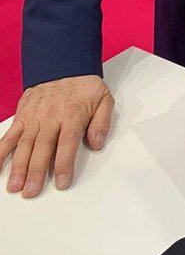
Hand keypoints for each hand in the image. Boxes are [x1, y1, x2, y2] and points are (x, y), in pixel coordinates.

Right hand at [0, 75, 113, 196]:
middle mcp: (51, 117)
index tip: (62, 182)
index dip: (64, 163)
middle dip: (36, 171)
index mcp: (73, 114)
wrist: (63, 63)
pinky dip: (1, 152)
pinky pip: (9, 136)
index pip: (68, 142)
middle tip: (31, 191)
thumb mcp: (103, 98)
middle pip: (43, 147)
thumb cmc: (83, 85)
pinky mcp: (22, 117)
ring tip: (14, 186)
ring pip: (24, 144)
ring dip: (18, 166)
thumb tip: (97, 143)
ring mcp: (34, 117)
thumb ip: (102, 122)